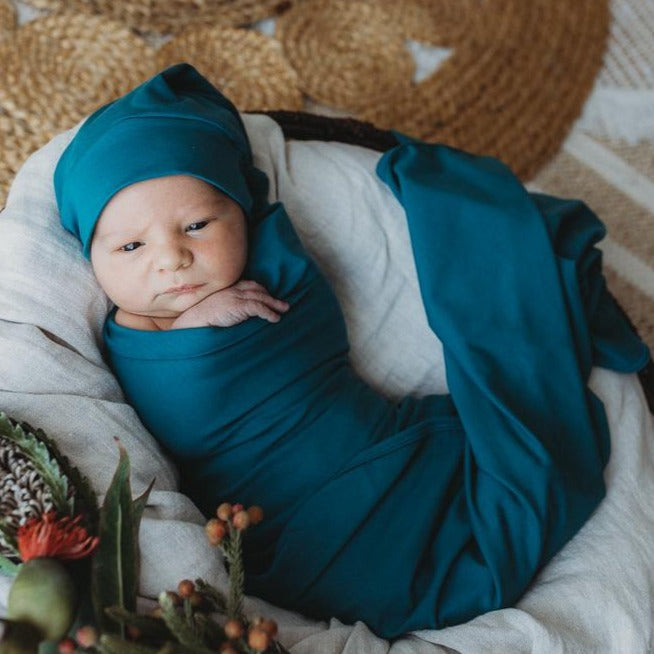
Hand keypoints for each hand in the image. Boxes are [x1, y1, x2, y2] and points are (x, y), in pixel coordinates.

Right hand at [171, 280, 289, 328]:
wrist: (192, 322)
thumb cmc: (201, 319)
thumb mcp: (216, 308)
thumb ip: (228, 307)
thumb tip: (239, 315)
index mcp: (227, 289)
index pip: (249, 285)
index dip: (261, 291)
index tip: (269, 297)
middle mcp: (233, 290)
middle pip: (258, 289)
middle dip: (271, 296)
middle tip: (283, 304)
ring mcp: (236, 297)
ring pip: (261, 298)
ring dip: (275, 304)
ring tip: (285, 310)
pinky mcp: (238, 306)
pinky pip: (259, 308)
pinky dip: (269, 313)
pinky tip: (275, 319)